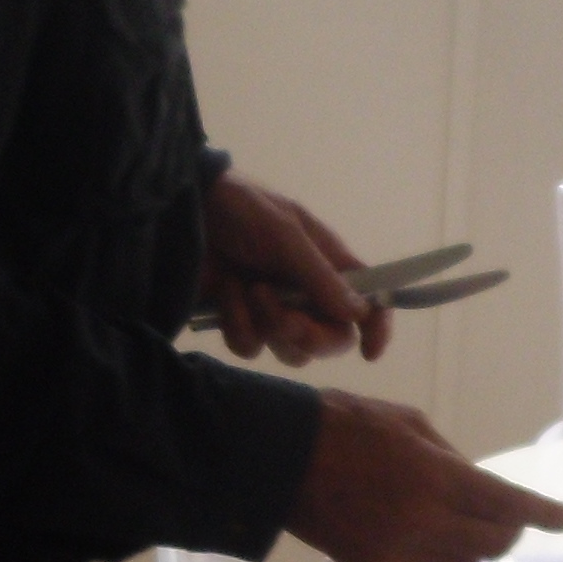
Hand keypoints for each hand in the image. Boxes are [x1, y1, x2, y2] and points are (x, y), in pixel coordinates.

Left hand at [201, 173, 390, 365]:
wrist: (186, 210)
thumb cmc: (242, 209)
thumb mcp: (284, 234)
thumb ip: (320, 276)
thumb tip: (359, 314)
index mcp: (329, 264)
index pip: (368, 301)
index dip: (376, 327)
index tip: (370, 352)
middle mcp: (308, 292)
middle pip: (331, 339)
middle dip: (309, 335)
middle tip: (285, 319)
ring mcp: (274, 310)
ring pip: (291, 351)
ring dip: (269, 326)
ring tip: (248, 289)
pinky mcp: (241, 321)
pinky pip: (250, 347)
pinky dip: (237, 324)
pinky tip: (226, 292)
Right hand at [286, 389, 562, 561]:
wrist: (278, 458)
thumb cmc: (344, 423)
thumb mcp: (408, 422)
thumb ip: (450, 458)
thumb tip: (475, 484)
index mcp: (437, 478)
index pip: (507, 505)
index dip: (542, 514)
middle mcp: (424, 523)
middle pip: (492, 544)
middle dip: (509, 532)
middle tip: (511, 520)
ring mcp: (398, 552)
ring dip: (476, 550)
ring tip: (471, 530)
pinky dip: (434, 553)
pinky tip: (421, 532)